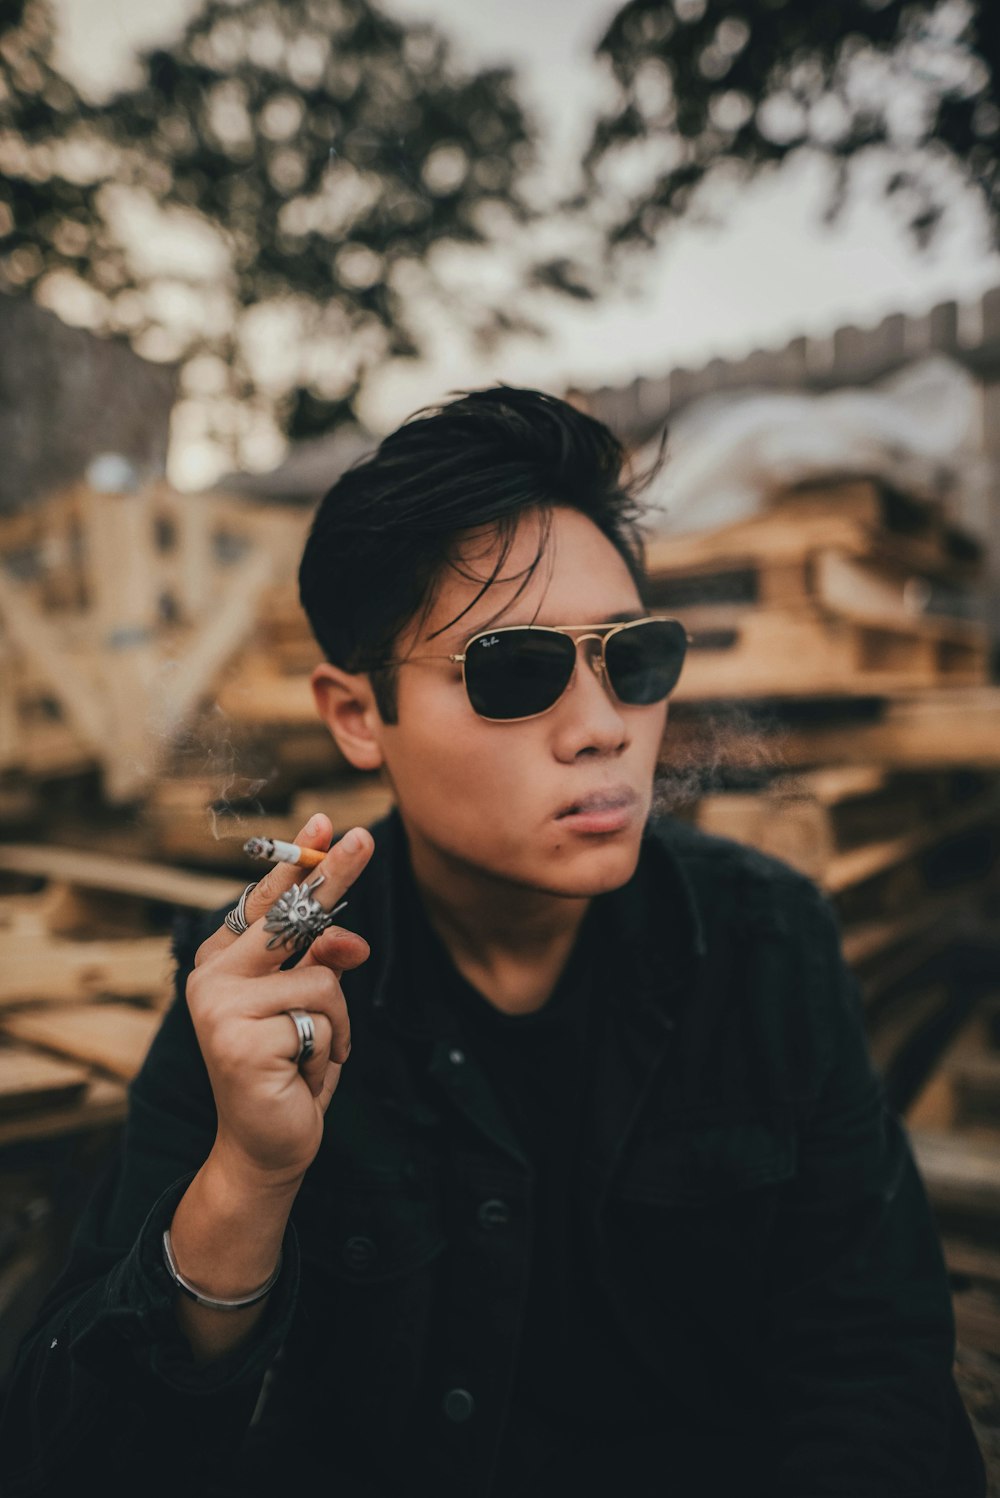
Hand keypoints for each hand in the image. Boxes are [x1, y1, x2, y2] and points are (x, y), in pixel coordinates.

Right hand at [186, 814, 372, 1187]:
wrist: (266, 1145)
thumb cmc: (289, 1069)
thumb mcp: (310, 1006)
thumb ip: (320, 963)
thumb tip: (349, 940)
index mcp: (223, 960)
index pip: (266, 899)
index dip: (299, 859)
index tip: (326, 819)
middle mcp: (210, 976)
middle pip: (290, 915)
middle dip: (333, 876)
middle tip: (366, 838)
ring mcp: (219, 1006)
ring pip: (322, 978)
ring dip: (337, 1023)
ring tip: (311, 1055)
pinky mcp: (240, 1039)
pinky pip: (323, 1018)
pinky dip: (330, 1048)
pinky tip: (301, 1075)